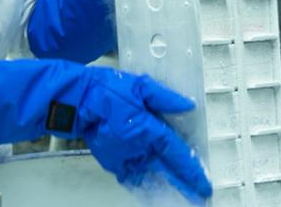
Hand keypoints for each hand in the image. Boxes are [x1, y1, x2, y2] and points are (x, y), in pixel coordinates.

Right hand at [78, 68, 212, 203]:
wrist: (77, 99)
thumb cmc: (106, 90)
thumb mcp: (139, 85)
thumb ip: (164, 97)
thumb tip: (187, 105)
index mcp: (148, 129)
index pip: (176, 153)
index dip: (192, 170)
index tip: (203, 183)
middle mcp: (138, 147)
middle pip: (166, 170)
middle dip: (182, 184)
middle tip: (196, 196)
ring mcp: (123, 156)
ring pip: (149, 175)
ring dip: (163, 184)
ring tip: (177, 194)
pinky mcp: (111, 160)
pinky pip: (130, 175)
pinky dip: (140, 182)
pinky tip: (148, 186)